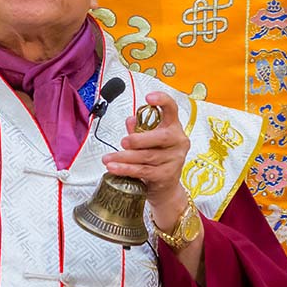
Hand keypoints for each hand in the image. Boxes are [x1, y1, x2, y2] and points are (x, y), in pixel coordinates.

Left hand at [102, 91, 189, 226]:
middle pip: (161, 137)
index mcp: (174, 127)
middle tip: (123, 142)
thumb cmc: (156, 159)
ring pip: (147, 156)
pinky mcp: (167, 175)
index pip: (172, 109)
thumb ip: (139, 129)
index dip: (162, 101)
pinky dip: (126, 169)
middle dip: (139, 139)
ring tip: (108, 159)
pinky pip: (144, 171)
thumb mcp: (147, 141)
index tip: (149, 97)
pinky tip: (114, 168)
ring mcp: (175, 159)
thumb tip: (131, 120)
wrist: (165, 188)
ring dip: (124, 157)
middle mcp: (178, 141)